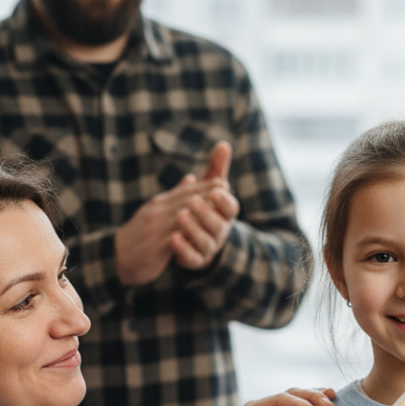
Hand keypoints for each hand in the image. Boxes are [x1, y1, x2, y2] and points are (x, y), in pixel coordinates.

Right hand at [114, 172, 231, 285]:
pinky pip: (172, 241)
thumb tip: (192, 177)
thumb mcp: (156, 212)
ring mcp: (154, 230)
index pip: (184, 191)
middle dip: (206, 195)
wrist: (117, 255)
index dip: (204, 186)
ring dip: (199, 213)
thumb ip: (175, 196)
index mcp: (159, 204)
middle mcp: (156, 213)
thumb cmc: (141, 234)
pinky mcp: (153, 248)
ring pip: (179, 218)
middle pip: (184, 201)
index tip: (223, 182)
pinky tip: (200, 235)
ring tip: (218, 210)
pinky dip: (186, 236)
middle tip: (226, 190)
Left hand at [171, 141, 239, 271]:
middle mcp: (219, 232)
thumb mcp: (209, 190)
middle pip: (218, 225)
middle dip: (206, 213)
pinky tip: (173, 239)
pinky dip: (184, 250)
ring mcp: (208, 248)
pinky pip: (193, 259)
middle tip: (192, 201)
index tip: (215, 190)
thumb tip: (223, 144)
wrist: (194, 243)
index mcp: (223, 215)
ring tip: (180, 216)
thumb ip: (216, 170)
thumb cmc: (204, 211)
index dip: (225, 200)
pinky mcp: (195, 261)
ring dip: (194, 230)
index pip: (231, 208)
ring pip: (206, 242)